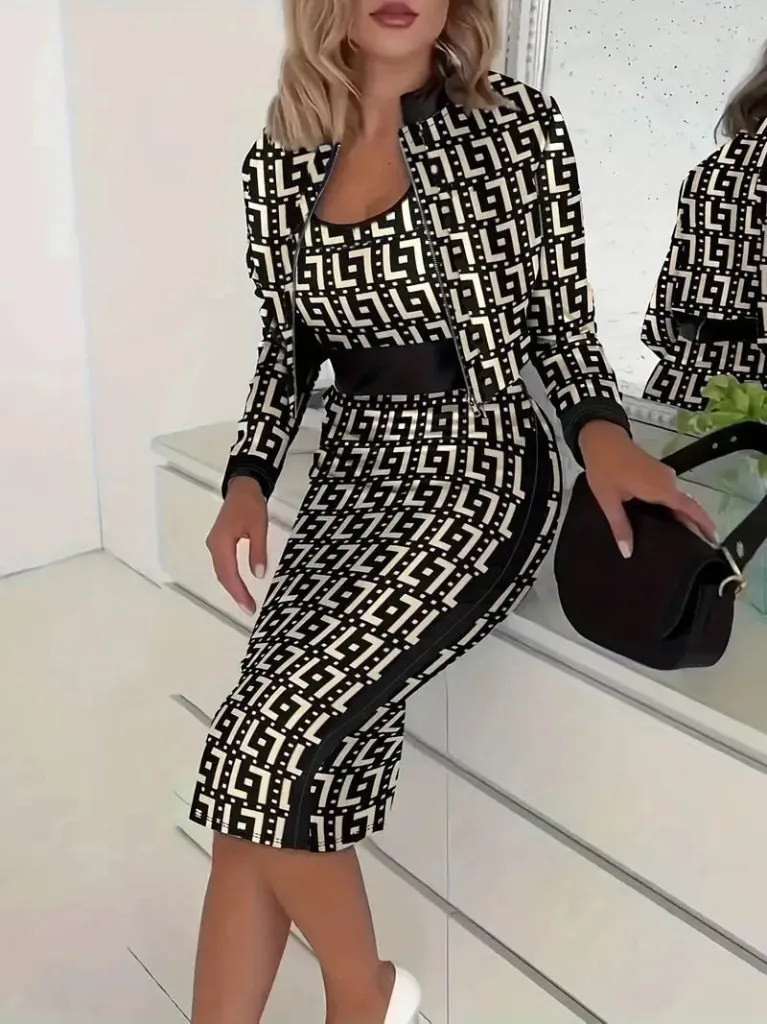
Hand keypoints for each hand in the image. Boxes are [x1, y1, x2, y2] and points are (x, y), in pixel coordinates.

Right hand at [206, 475, 267, 614]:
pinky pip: (223, 565)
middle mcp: (214, 546)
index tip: (249, 607)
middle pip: (223, 576)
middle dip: (235, 594)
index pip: (229, 574)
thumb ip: (258, 551)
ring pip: (222, 572)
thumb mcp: (259, 527)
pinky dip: (230, 578)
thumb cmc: (251, 505)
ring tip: (245, 602)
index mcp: (222, 543)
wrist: (242, 487)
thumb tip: (258, 575)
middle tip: (248, 609)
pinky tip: (239, 586)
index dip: (239, 592)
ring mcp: (214, 544)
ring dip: (232, 587)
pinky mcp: (219, 543)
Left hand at [578, 421, 717, 557]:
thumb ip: (620, 526)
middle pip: (686, 506)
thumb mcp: (608, 500)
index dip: (703, 524)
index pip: (689, 509)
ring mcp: (664, 475)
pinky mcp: (657, 472)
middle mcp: (668, 481)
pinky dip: (673, 507)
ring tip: (682, 540)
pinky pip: (670, 493)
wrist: (602, 438)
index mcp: (660, 489)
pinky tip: (664, 521)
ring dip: (683, 517)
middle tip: (698, 548)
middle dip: (695, 525)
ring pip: (678, 500)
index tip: (714, 540)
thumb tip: (628, 553)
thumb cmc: (604, 468)